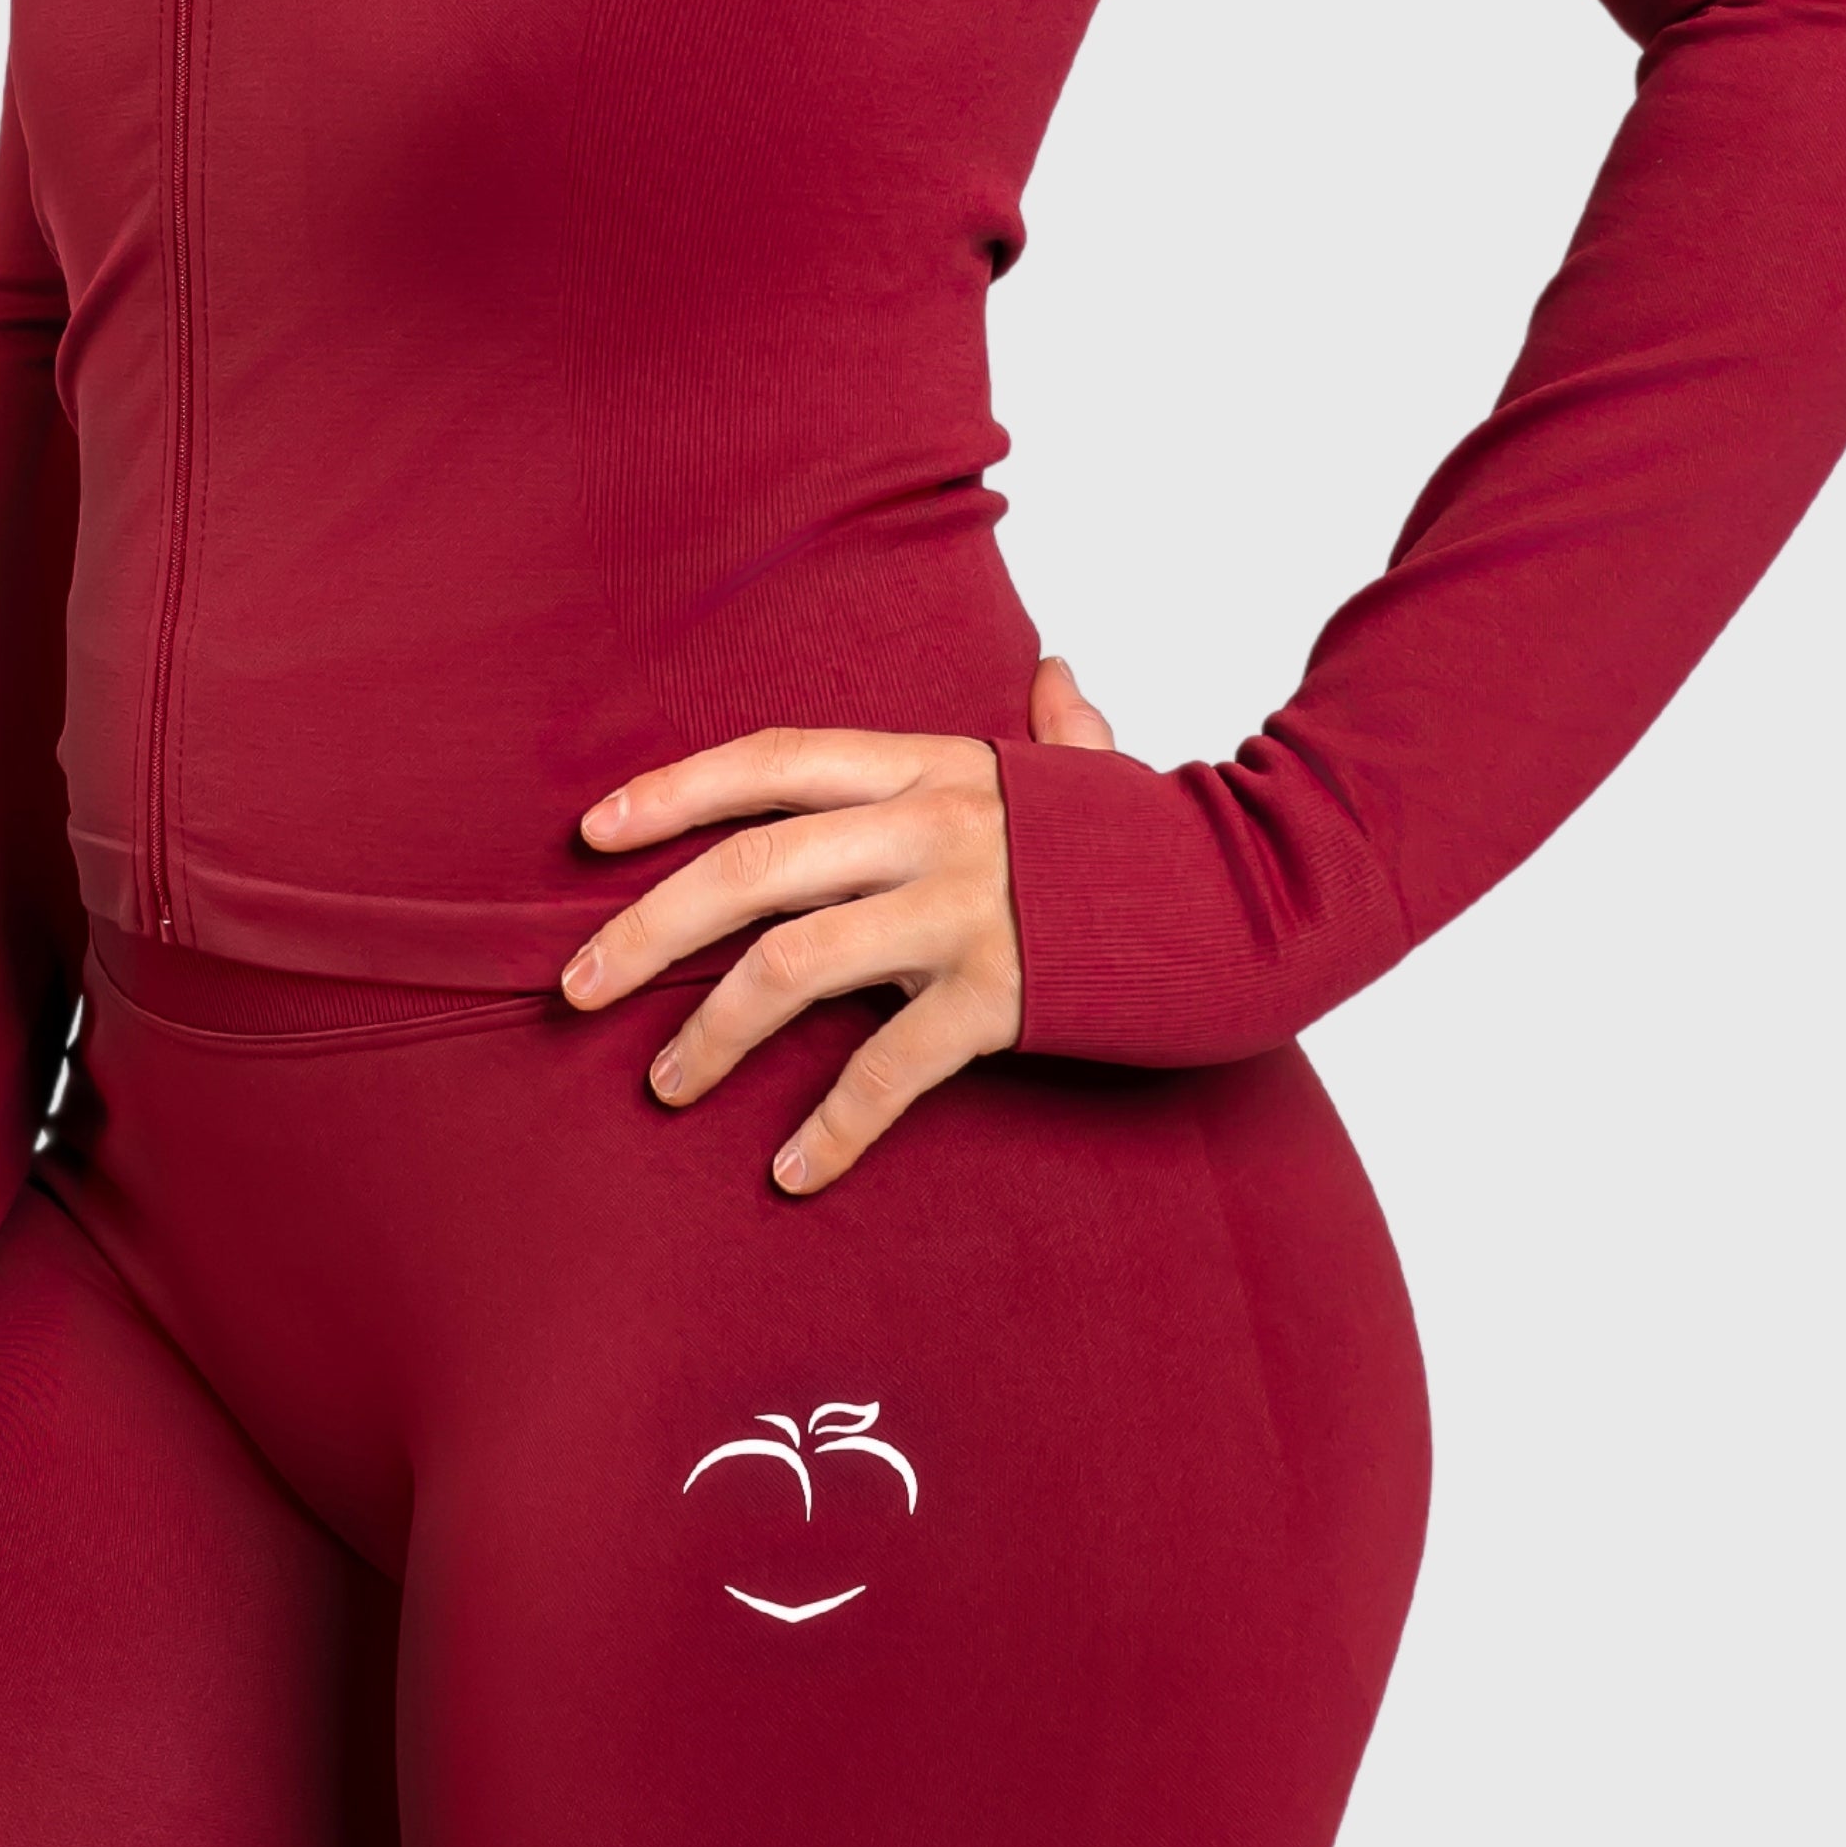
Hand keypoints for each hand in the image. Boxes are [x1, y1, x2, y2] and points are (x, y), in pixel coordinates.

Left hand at [560, 653, 1117, 1195]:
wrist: (1270, 895)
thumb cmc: (1166, 842)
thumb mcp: (1097, 773)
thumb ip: (1059, 729)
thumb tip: (1057, 675)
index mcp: (934, 766)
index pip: (771, 762)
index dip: (673, 791)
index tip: (590, 832)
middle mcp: (934, 828)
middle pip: (750, 869)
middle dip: (645, 928)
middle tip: (575, 988)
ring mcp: (965, 911)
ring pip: (792, 965)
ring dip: (711, 1032)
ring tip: (663, 1086)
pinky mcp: (1004, 994)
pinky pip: (891, 1067)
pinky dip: (834, 1126)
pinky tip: (792, 1170)